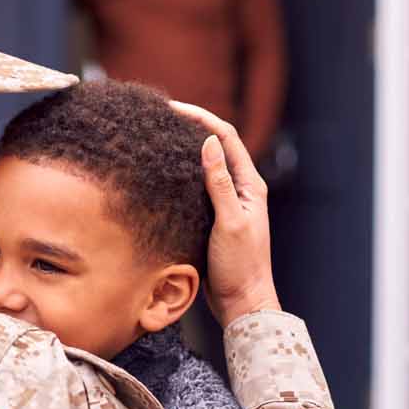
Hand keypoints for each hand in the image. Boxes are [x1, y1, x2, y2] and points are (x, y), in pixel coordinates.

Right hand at [170, 101, 280, 327]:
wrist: (242, 300)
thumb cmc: (240, 265)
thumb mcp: (230, 222)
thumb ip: (220, 184)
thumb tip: (209, 143)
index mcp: (250, 185)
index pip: (226, 138)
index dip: (202, 119)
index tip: (174, 108)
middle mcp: (240, 189)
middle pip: (216, 146)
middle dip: (191, 127)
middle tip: (161, 117)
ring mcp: (227, 203)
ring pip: (205, 166)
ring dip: (184, 150)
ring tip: (158, 138)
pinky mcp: (214, 217)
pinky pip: (197, 187)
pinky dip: (181, 175)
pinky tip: (162, 174)